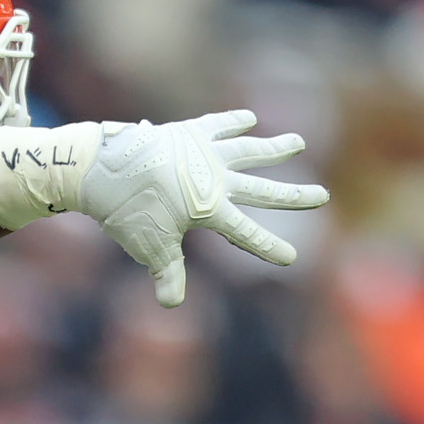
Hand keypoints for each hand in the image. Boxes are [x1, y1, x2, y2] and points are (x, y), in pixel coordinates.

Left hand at [75, 111, 327, 306]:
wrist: (101, 166)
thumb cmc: (126, 211)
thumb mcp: (149, 247)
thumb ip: (168, 273)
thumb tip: (172, 303)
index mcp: (209, 209)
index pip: (247, 233)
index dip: (269, 247)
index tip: (292, 258)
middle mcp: (214, 178)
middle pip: (262, 189)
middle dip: (293, 195)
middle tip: (322, 195)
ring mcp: (204, 152)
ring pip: (249, 149)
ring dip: (274, 147)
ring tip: (298, 142)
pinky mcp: (189, 132)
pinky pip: (218, 125)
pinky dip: (233, 121)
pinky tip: (249, 119)